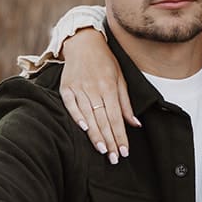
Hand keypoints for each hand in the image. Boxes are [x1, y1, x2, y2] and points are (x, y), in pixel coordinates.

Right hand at [60, 28, 138, 162]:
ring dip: (96, 135)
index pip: (116, 117)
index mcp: (109, 87)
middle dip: (110, 141)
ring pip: (89, 116)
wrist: (82, 42)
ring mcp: (79, 88)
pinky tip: (84, 130)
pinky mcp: (66, 88)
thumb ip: (126, 103)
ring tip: (103, 151)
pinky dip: (77, 118)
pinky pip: (71, 106)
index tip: (124, 151)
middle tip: (115, 159)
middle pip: (103, 120)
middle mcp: (94, 88)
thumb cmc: (105, 61)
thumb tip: (135, 124)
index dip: (120, 136)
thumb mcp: (120, 78)